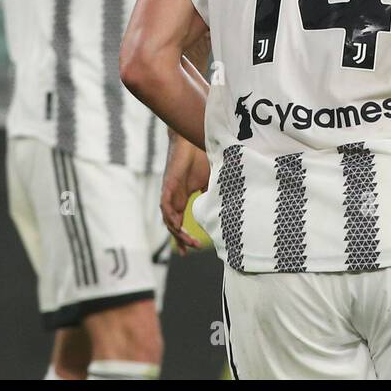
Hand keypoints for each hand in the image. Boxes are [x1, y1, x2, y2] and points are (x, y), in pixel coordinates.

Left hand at [161, 136, 209, 253]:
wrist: (191, 138)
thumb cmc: (200, 157)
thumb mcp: (210, 180)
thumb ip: (212, 193)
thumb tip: (224, 206)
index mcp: (183, 198)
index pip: (180, 222)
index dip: (184, 237)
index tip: (192, 249)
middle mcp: (174, 199)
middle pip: (173, 225)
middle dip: (180, 240)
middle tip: (189, 252)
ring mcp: (170, 193)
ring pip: (169, 219)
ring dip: (177, 232)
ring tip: (188, 242)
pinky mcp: (168, 186)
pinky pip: (165, 206)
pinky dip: (170, 217)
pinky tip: (177, 227)